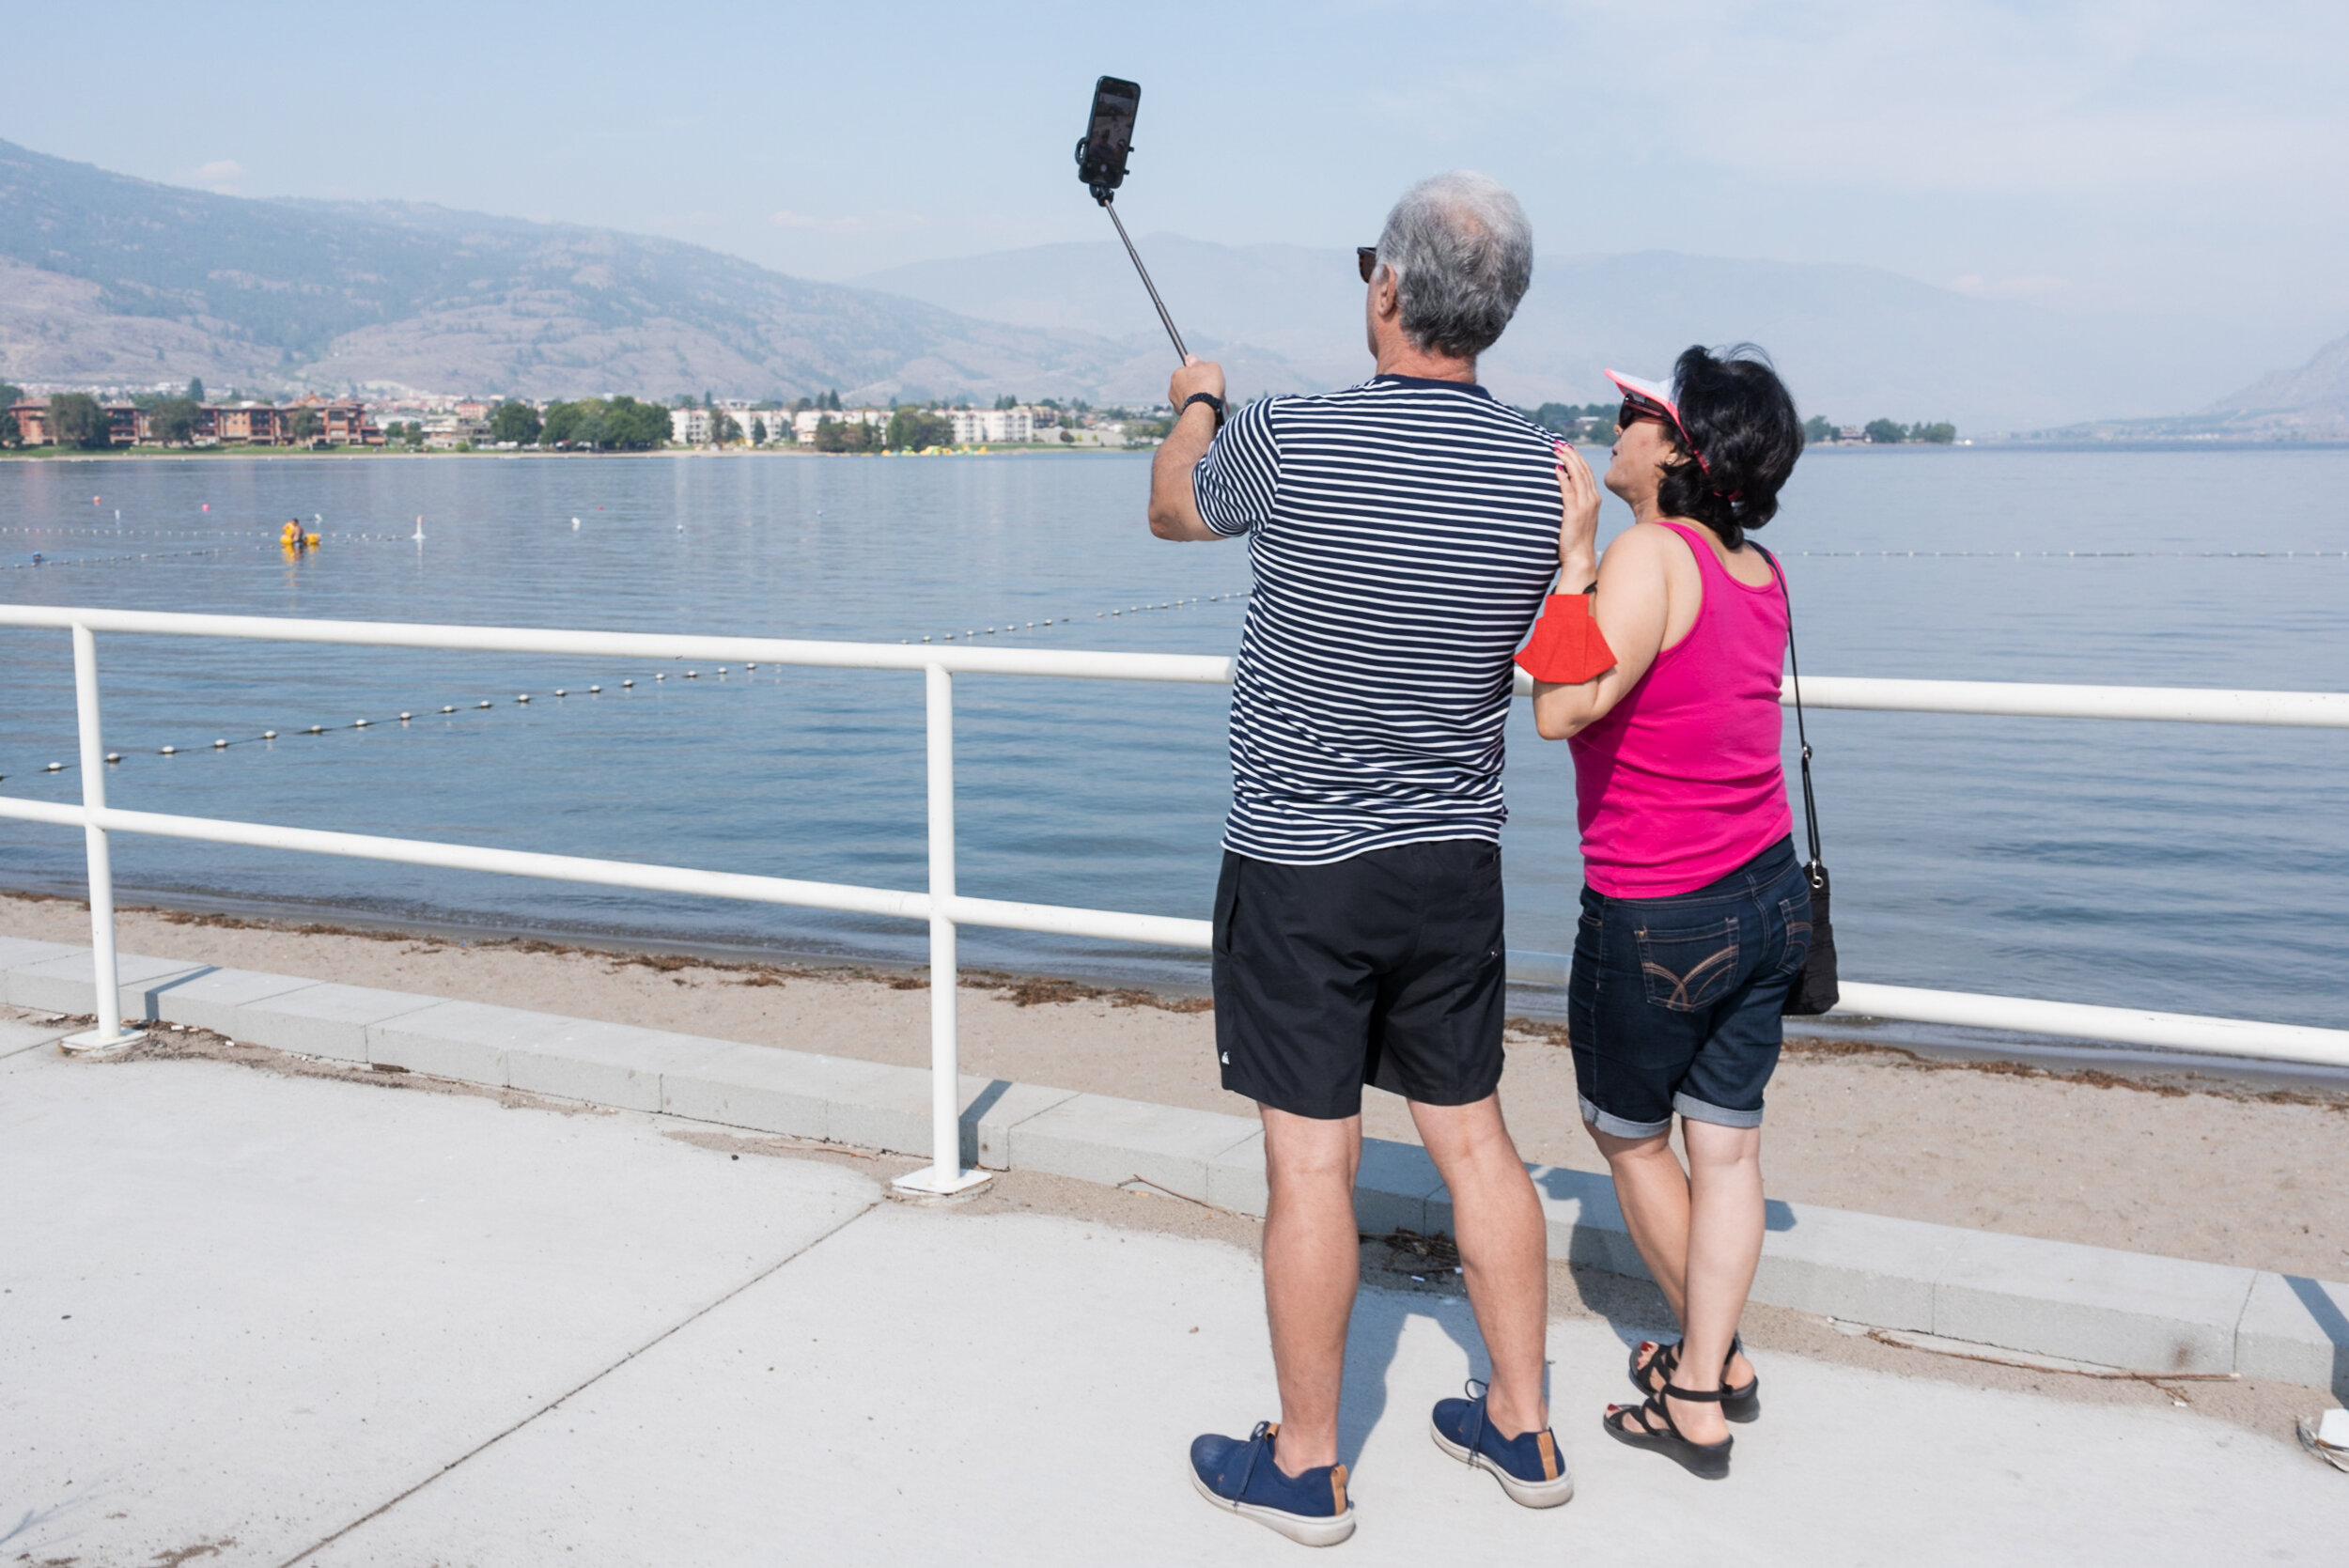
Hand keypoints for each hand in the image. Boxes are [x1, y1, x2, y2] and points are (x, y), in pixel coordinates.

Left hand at [1167, 355, 1225, 410]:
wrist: (1204, 410)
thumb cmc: (1207, 386)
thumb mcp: (1209, 366)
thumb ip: (1200, 362)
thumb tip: (1191, 358)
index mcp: (1177, 374)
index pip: (1188, 371)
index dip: (1200, 373)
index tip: (1207, 376)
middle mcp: (1173, 389)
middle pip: (1191, 386)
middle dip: (1201, 388)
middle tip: (1212, 389)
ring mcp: (1176, 404)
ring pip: (1194, 399)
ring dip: (1204, 400)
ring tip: (1214, 402)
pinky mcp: (1183, 416)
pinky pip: (1195, 411)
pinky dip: (1203, 411)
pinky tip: (1211, 411)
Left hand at [1555, 439, 1600, 584]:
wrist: (1580, 558)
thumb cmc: (1575, 540)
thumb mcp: (1577, 517)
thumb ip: (1573, 503)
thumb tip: (1560, 490)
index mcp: (1593, 499)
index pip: (1586, 472)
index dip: (1576, 457)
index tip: (1565, 447)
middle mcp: (1592, 499)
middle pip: (1583, 470)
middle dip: (1571, 454)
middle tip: (1558, 442)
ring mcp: (1585, 506)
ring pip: (1578, 476)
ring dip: (1567, 460)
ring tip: (1556, 449)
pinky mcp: (1575, 513)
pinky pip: (1569, 491)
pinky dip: (1563, 478)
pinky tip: (1556, 468)